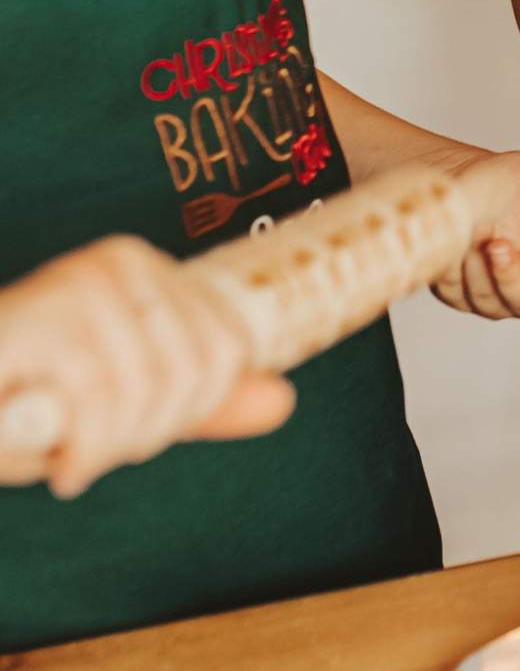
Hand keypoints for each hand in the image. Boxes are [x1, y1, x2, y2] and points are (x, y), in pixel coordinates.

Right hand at [0, 237, 294, 497]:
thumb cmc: (15, 401)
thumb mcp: (117, 403)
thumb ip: (197, 403)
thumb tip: (283, 400)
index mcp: (146, 270)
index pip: (230, 349)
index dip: (192, 410)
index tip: (137, 432)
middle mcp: (118, 262)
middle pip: (197, 373)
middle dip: (149, 433)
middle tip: (95, 450)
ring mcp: (78, 284)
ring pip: (151, 392)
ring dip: (113, 447)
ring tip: (74, 457)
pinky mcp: (42, 319)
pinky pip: (101, 403)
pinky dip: (86, 454)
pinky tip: (63, 467)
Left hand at [432, 151, 519, 320]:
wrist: (465, 177)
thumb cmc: (514, 183)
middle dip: (512, 278)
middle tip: (498, 244)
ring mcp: (495, 295)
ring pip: (490, 302)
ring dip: (480, 267)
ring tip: (479, 233)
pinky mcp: (460, 295)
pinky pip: (459, 295)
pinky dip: (457, 267)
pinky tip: (462, 241)